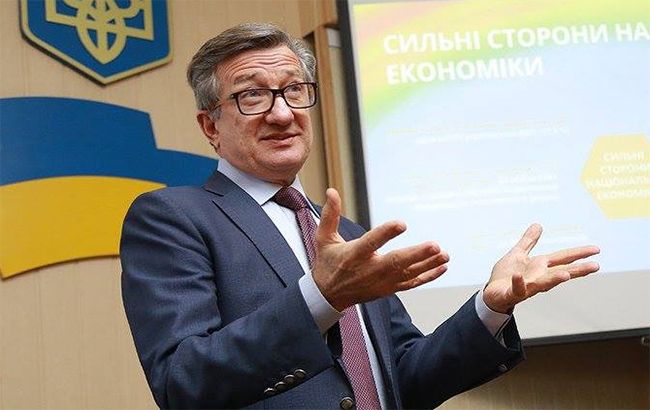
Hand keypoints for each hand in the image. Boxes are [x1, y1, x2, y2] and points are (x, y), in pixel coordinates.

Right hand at [312, 188, 448, 310]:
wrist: (329, 295)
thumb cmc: (328, 264)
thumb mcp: (324, 238)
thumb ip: (330, 215)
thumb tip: (332, 192)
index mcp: (354, 255)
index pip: (371, 243)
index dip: (386, 233)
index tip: (401, 224)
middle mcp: (369, 270)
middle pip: (395, 262)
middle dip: (416, 254)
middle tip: (434, 245)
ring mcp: (381, 281)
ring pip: (407, 274)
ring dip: (428, 264)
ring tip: (444, 254)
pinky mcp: (389, 288)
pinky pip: (411, 283)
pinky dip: (428, 276)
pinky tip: (442, 267)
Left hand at [483, 223, 599, 312]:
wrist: (491, 294)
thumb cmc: (505, 276)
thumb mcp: (518, 254)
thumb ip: (528, 241)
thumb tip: (538, 225)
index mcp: (540, 266)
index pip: (563, 258)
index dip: (579, 254)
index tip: (596, 250)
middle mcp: (538, 277)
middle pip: (560, 273)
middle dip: (577, 270)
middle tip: (595, 266)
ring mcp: (527, 286)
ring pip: (543, 284)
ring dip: (554, 279)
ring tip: (566, 275)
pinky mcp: (512, 293)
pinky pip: (517, 289)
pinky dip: (519, 283)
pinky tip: (519, 276)